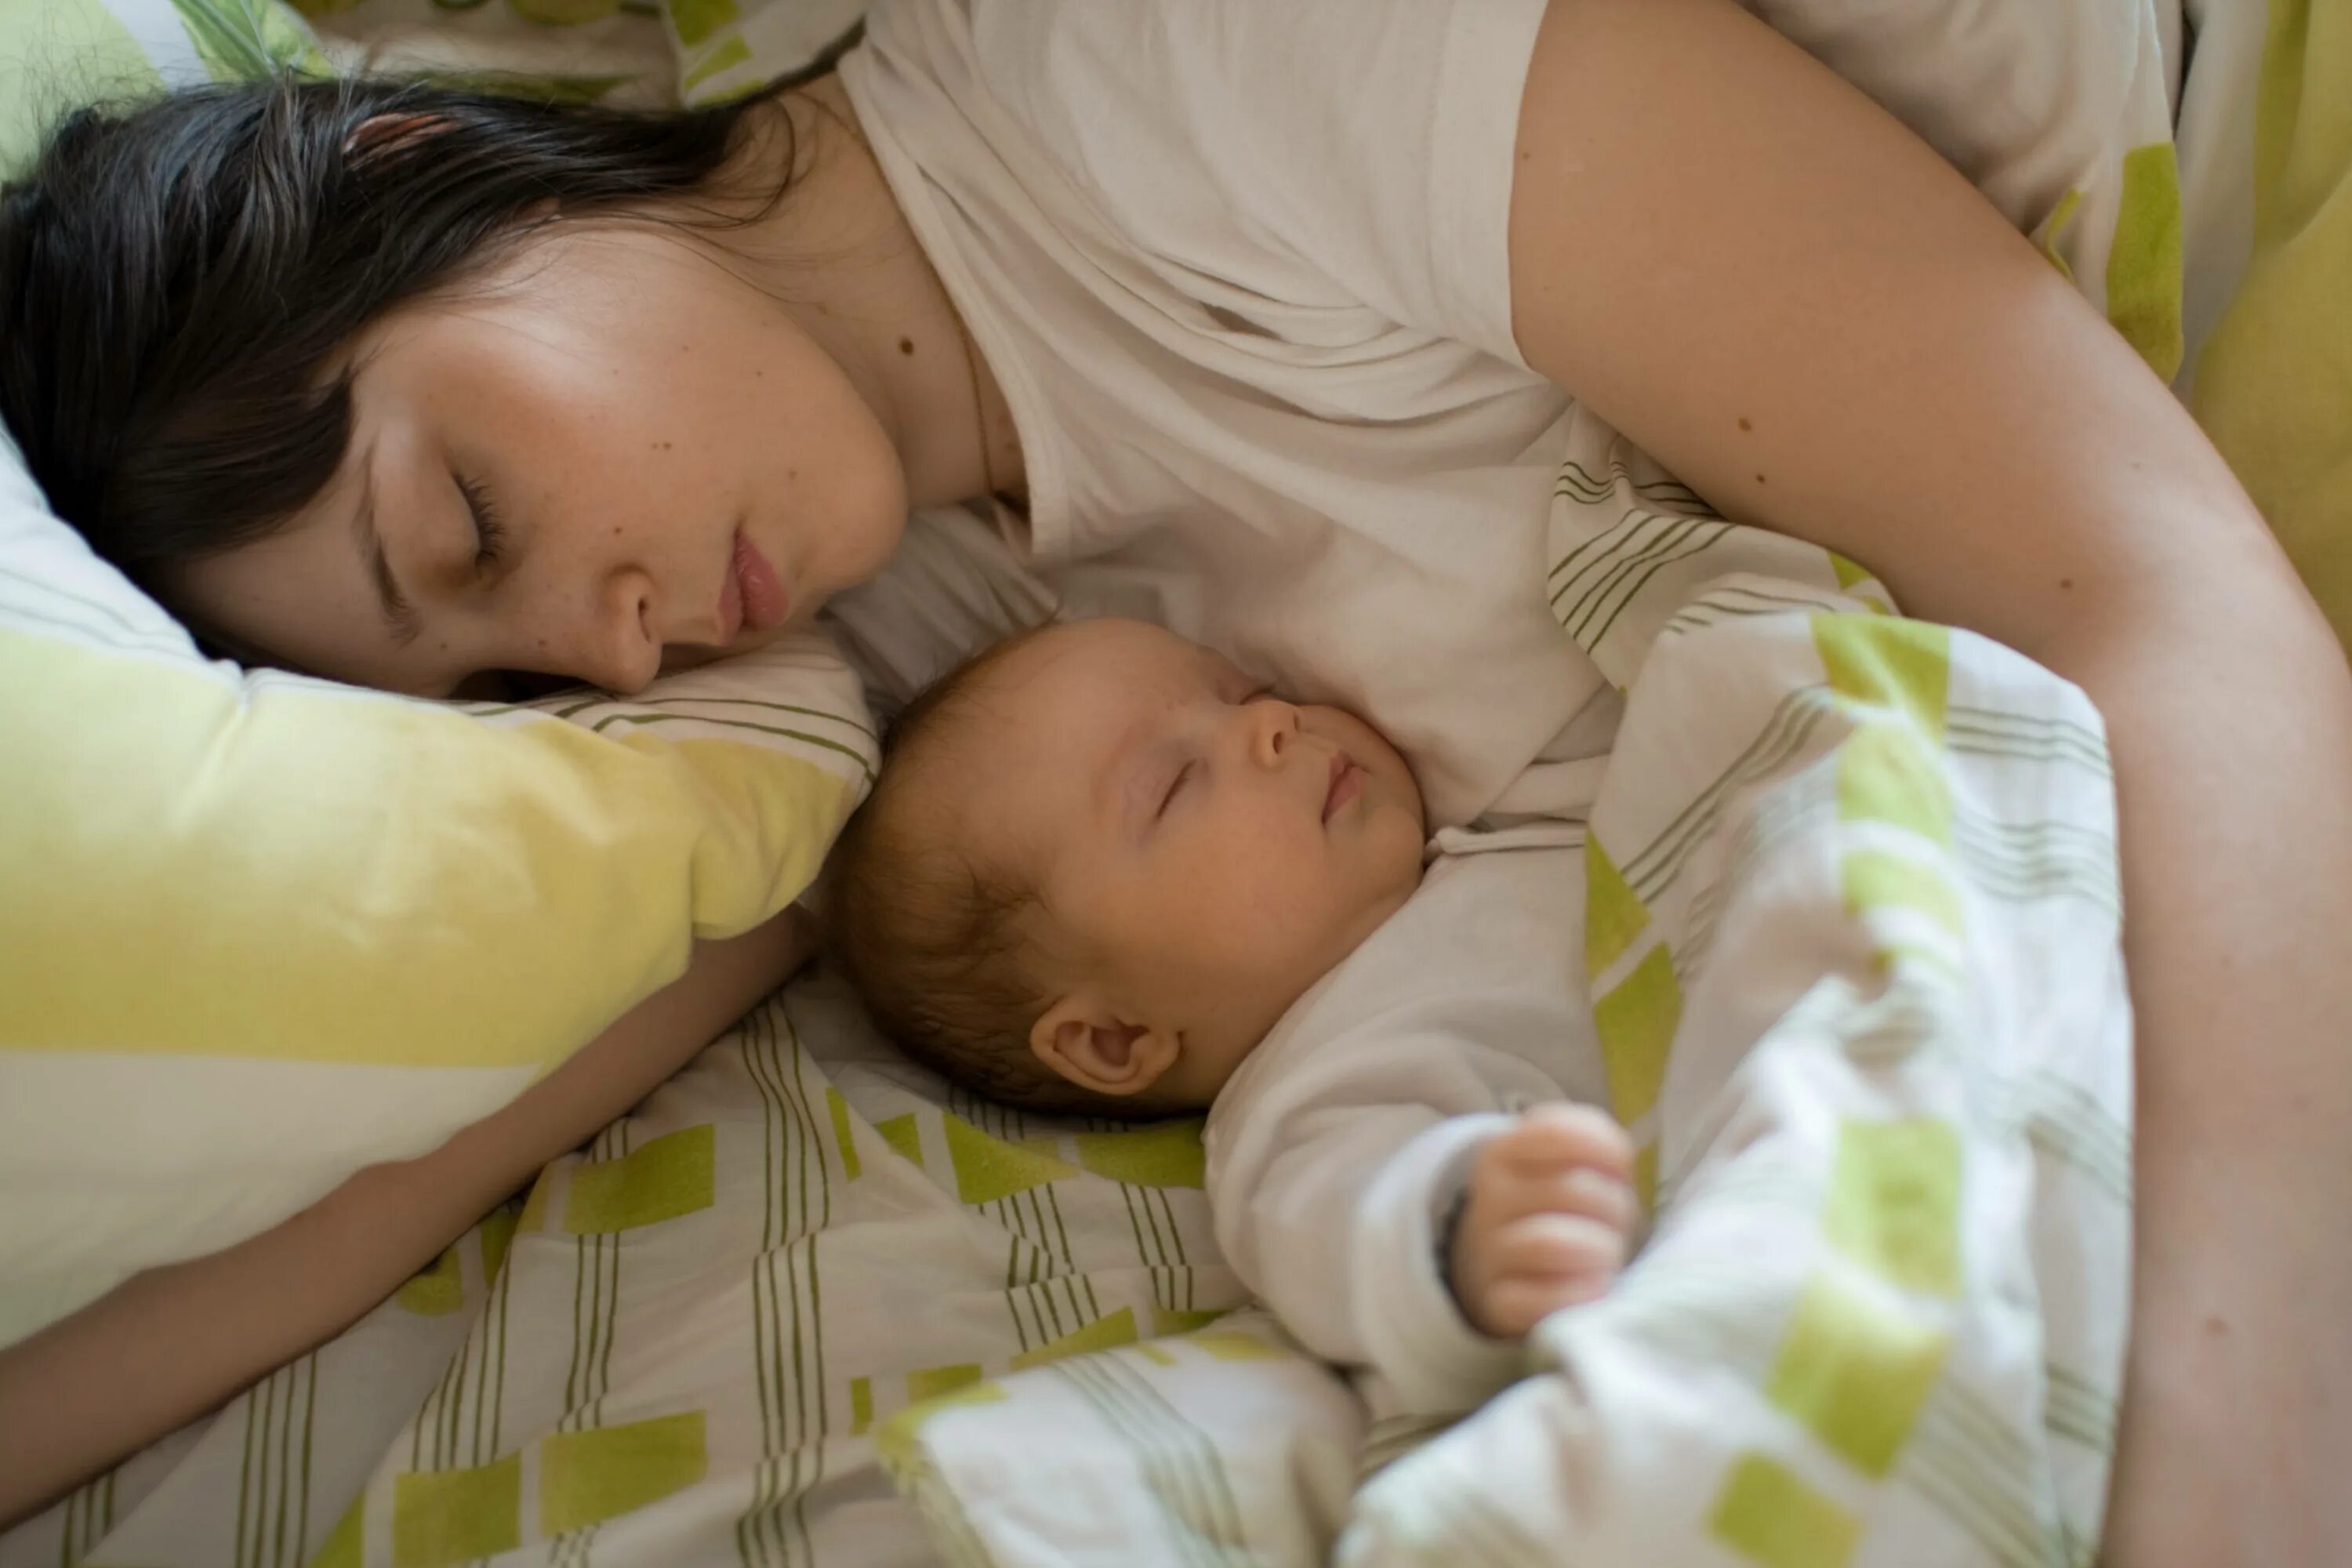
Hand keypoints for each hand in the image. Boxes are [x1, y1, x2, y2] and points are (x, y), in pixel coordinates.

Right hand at [1448, 1103, 1637, 1338]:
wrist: (1503, 1269)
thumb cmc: (1554, 1209)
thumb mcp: (1566, 1166)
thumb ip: (1595, 1146)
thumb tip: (1619, 1161)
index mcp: (1504, 1152)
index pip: (1555, 1131)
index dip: (1606, 1149)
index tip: (1619, 1169)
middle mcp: (1491, 1196)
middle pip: (1573, 1190)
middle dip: (1614, 1208)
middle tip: (1616, 1223)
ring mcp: (1489, 1251)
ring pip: (1550, 1243)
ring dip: (1599, 1252)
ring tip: (1608, 1258)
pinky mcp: (1497, 1302)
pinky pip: (1535, 1301)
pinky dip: (1574, 1296)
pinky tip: (1593, 1291)